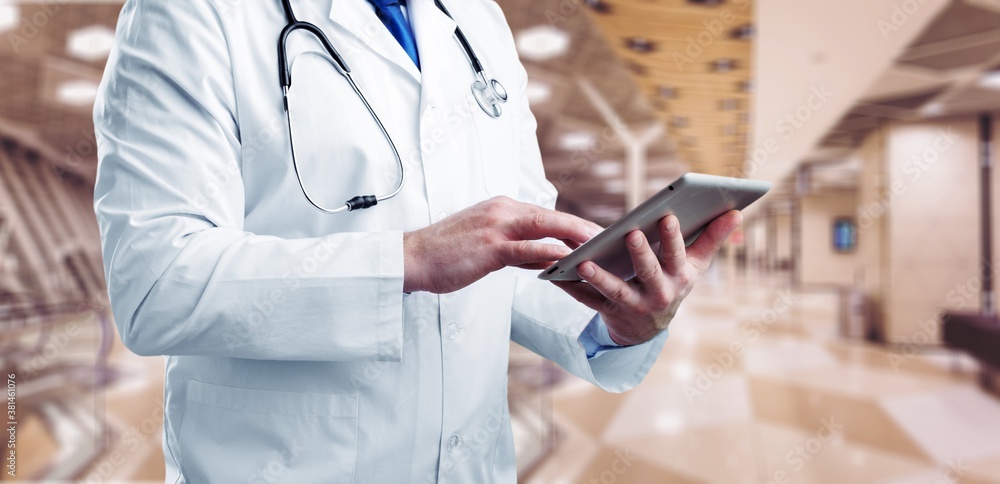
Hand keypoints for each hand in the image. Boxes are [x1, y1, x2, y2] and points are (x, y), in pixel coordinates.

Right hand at [404, 196, 602, 293]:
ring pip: (543, 227)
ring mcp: (495, 227)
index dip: (570, 223)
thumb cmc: (446, 255)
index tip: (592, 231)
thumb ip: (517, 249)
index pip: (543, 214)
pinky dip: (547, 252)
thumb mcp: (486, 246)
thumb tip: (545, 258)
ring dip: (572, 236)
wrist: (412, 258)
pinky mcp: (489, 247)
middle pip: (549, 216)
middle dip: (580, 227)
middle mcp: (500, 211)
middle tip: (605, 237)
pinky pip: (525, 248)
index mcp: (500, 207)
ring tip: (595, 248)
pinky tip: (565, 260)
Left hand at [554, 210, 742, 345]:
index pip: (677, 255)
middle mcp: (658, 293)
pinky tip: (556, 273)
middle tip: (631, 234)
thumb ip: (713, 238)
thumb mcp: (694, 266)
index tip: (668, 216)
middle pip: (648, 272)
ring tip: (584, 262)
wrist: (648, 329)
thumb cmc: (672, 283)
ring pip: (615, 290)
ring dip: (599, 277)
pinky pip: (587, 300)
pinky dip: (571, 287)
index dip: (673, 238)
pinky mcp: (608, 312)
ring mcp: (632, 305)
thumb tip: (736, 212)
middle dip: (641, 254)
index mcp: (679, 277)